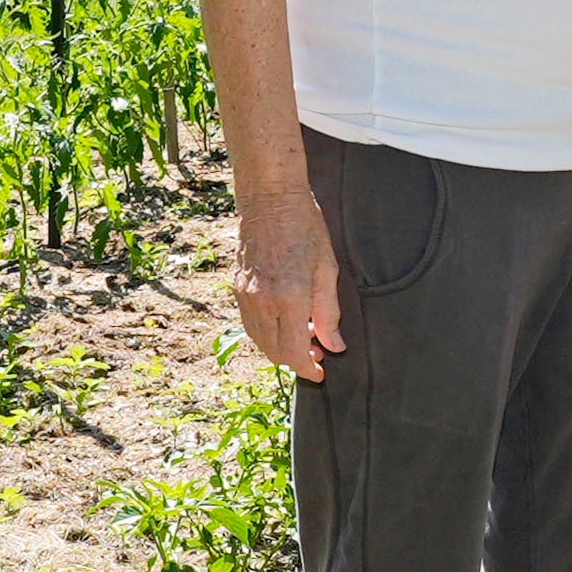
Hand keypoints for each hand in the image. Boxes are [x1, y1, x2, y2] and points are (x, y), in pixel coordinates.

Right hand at [235, 193, 343, 373]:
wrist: (270, 199)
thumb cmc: (304, 227)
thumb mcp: (327, 269)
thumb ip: (329, 312)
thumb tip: (334, 345)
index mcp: (289, 298)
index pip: (294, 353)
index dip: (308, 370)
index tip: (321, 371)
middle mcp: (263, 302)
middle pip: (275, 353)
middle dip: (296, 361)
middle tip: (317, 352)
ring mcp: (246, 297)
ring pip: (260, 341)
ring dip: (281, 348)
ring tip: (304, 335)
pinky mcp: (237, 289)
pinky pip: (251, 324)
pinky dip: (268, 332)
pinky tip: (286, 321)